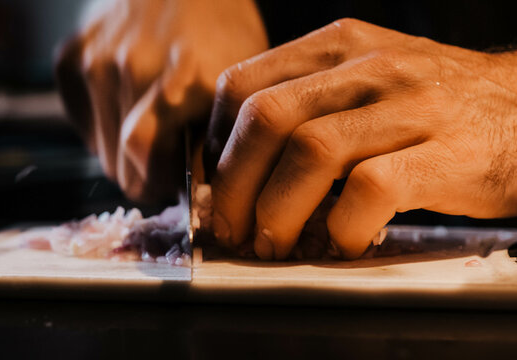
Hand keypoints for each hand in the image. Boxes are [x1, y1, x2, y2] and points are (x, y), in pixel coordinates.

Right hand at [56, 0, 266, 201]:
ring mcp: (98, 63)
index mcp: (188, 81)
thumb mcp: (240, 84)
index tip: (174, 184)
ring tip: (150, 128)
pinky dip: (102, 128)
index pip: (148, 165)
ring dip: (123, 154)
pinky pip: (83, 123)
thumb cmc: (219, 30)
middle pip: (121, 168)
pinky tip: (126, 105)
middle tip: (163, 161)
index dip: (161, 186)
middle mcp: (136, 70)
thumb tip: (197, 192)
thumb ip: (220, 137)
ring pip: (101, 152)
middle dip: (142, 176)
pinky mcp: (71, 58)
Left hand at [205, 18, 516, 258]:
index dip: (216, 142)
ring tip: (272, 244)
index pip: (243, 84)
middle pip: (267, 119)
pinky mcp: (446, 153)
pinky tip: (340, 243)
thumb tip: (241, 167)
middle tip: (230, 227)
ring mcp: (410, 106)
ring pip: (311, 152)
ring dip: (277, 210)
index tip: (215, 183)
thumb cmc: (433, 108)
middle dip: (233, 183)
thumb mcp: (366, 83)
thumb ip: (308, 108)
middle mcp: (369, 66)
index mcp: (338, 47)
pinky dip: (341, 226)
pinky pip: (371, 190)